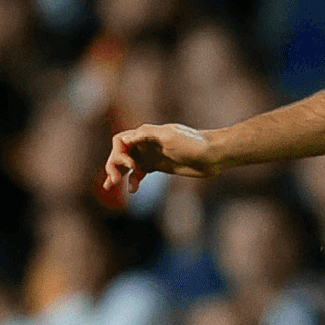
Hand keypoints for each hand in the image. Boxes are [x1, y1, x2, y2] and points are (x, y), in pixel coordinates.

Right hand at [102, 123, 221, 195]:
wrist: (213, 155)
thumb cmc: (193, 142)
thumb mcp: (170, 135)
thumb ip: (148, 134)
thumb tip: (126, 139)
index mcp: (146, 134)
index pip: (120, 141)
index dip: (118, 152)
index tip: (130, 165)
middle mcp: (146, 144)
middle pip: (120, 153)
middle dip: (113, 166)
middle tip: (113, 180)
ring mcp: (152, 156)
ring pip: (128, 164)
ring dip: (118, 173)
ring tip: (111, 185)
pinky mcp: (159, 166)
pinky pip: (140, 174)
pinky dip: (133, 181)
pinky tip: (132, 190)